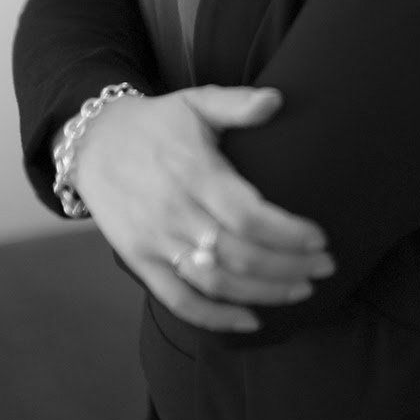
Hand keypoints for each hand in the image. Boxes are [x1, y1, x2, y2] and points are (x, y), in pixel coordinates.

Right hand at [70, 84, 336, 331]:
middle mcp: (175, 213)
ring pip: (216, 283)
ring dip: (263, 294)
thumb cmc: (156, 123)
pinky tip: (252, 320)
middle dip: (289, 267)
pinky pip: (179, 300)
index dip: (288, 234)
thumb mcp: (195, 102)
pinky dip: (215, 317)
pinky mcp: (140, 261)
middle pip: (239, 255)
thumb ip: (237, 103)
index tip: (321, 238)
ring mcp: (156, 242)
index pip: (248, 216)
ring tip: (302, 290)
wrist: (93, 143)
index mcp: (194, 174)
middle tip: (326, 267)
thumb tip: (277, 99)